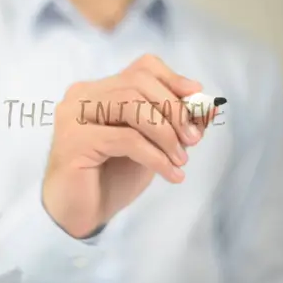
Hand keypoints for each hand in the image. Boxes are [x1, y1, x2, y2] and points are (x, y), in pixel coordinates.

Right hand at [41, 54, 216, 237]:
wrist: (79, 214)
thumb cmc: (111, 177)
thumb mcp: (151, 146)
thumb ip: (173, 124)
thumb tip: (209, 106)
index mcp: (98, 90)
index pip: (141, 67)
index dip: (174, 79)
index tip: (198, 101)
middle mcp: (81, 95)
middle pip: (138, 83)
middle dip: (174, 110)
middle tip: (193, 140)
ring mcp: (73, 115)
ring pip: (131, 105)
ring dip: (165, 133)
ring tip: (181, 159)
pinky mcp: (73, 141)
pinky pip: (126, 139)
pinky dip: (156, 156)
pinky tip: (170, 174)